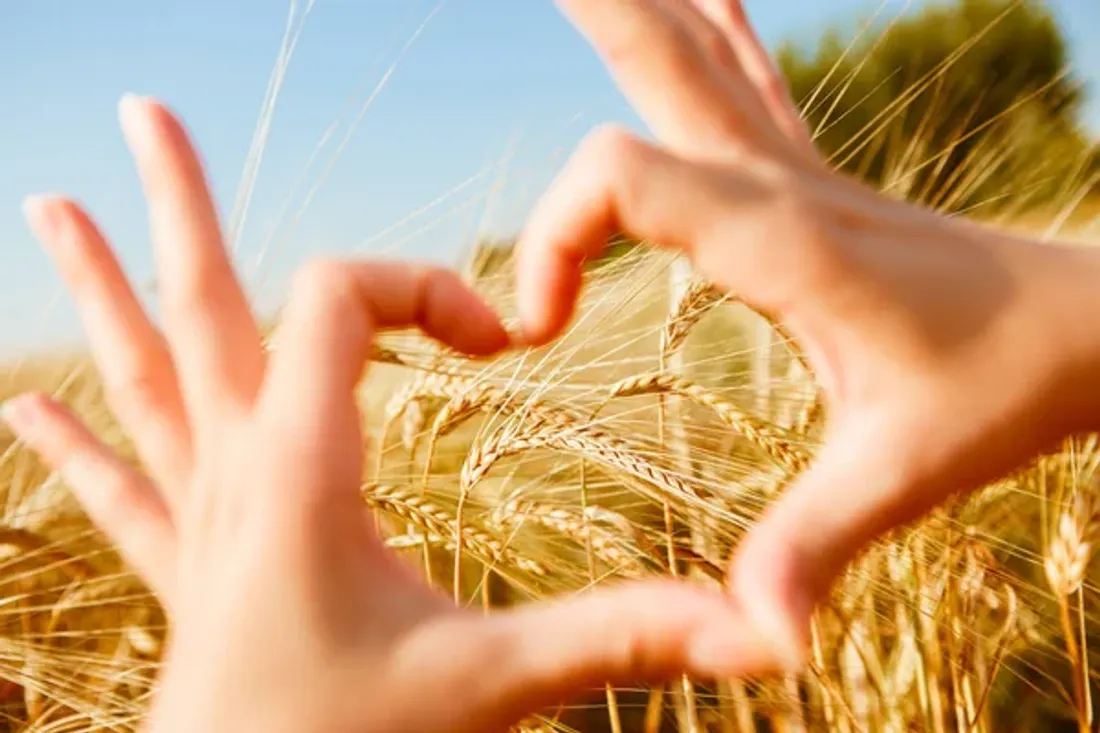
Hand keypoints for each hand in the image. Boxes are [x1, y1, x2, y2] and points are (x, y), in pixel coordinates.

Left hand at [6, 96, 770, 732]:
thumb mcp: (493, 686)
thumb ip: (620, 637)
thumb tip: (755, 626)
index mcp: (303, 469)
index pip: (337, 298)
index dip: (425, 288)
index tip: (498, 340)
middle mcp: (234, 473)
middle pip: (200, 307)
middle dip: (180, 205)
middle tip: (143, 110)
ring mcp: (198, 520)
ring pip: (143, 378)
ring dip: (104, 290)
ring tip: (50, 209)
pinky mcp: (188, 571)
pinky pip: (122, 486)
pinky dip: (75, 442)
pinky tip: (27, 407)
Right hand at [517, 0, 1099, 670]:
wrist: (1095, 326)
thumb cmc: (1004, 386)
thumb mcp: (902, 471)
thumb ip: (816, 543)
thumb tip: (756, 636)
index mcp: (777, 236)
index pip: (615, 175)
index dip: (549, 240)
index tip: (538, 330)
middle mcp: (777, 182)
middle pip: (661, 57)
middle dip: (596, 11)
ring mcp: (797, 171)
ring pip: (699, 55)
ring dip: (641, 9)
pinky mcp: (811, 185)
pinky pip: (746, 86)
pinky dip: (711, 30)